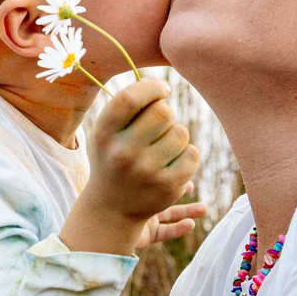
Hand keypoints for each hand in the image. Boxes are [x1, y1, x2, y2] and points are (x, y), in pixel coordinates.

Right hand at [62, 80, 199, 254]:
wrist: (111, 208)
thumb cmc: (112, 157)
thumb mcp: (106, 132)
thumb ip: (127, 107)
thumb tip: (160, 87)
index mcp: (104, 133)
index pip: (130, 98)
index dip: (152, 87)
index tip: (162, 90)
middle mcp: (122, 153)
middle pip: (163, 112)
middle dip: (166, 113)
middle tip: (161, 123)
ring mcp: (146, 172)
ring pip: (180, 133)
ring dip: (176, 135)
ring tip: (164, 146)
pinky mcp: (167, 187)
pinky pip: (192, 154)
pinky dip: (187, 154)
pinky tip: (173, 161)